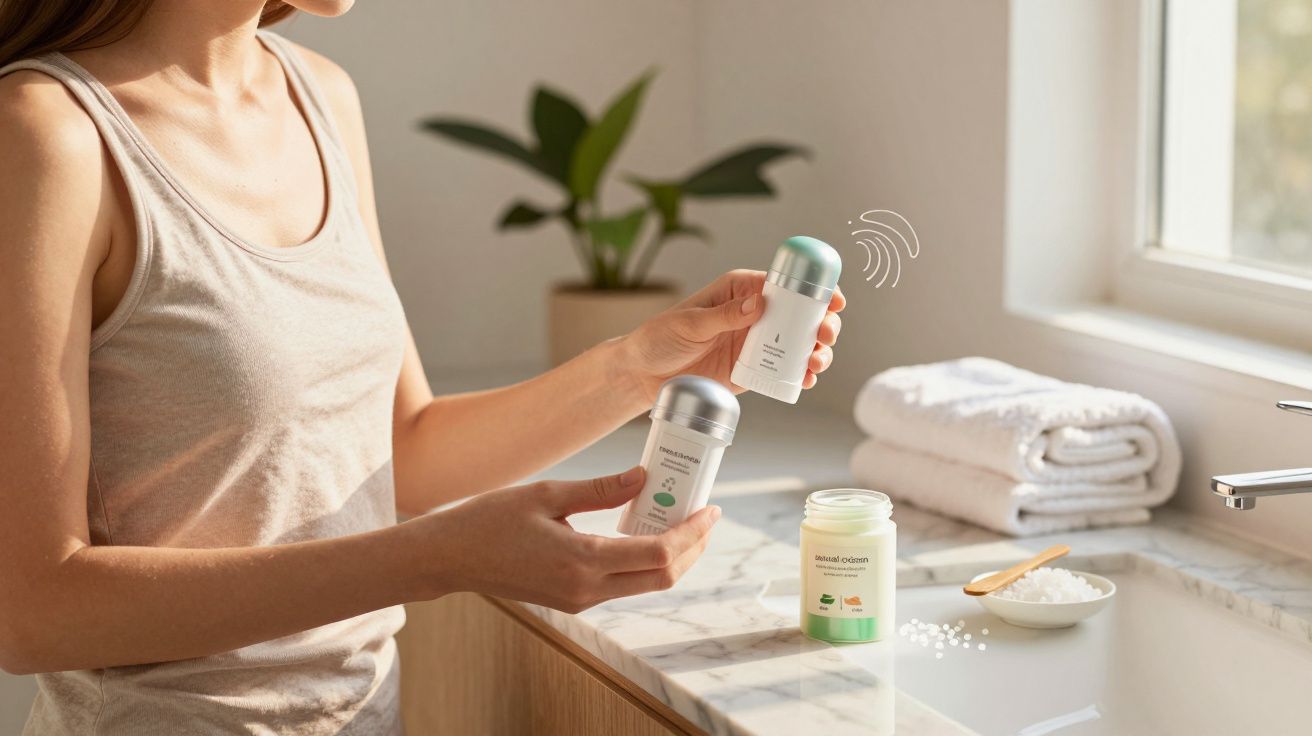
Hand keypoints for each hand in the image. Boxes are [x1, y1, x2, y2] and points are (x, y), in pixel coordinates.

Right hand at [428, 467, 719, 612]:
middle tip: (703, 515)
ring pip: (645, 583)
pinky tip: (644, 531)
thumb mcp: (546, 494)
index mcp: (582, 561)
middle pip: (662, 577)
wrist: (449, 558)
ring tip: (679, 518)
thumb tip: (644, 477)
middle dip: (692, 548)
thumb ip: (600, 490)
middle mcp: (586, 589)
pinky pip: (623, 583)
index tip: (710, 509)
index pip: (659, 554)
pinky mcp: (572, 599)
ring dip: (671, 555)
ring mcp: (580, 599)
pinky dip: (644, 560)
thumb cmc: (488, 521)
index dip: (692, 533)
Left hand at [619, 270, 844, 401]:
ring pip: (798, 344)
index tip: (833, 301)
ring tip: (816, 363)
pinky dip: (800, 376)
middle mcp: (753, 314)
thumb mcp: (690, 323)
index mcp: (740, 291)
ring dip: (816, 351)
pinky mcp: (753, 370)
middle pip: (799, 315)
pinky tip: (806, 381)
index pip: (783, 285)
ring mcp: (756, 343)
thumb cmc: (661, 338)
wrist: (645, 374)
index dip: (813, 291)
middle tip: (825, 336)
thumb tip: (759, 303)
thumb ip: (724, 315)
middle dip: (821, 324)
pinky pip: (783, 371)